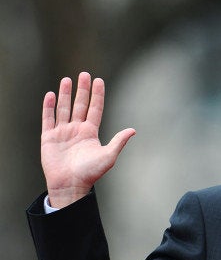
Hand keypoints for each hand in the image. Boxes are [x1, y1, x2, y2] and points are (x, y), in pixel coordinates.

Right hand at [41, 72, 135, 207]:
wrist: (70, 185)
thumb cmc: (90, 173)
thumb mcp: (108, 156)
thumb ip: (119, 141)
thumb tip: (133, 130)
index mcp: (91, 132)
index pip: (95, 108)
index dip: (97, 95)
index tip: (98, 80)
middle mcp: (77, 129)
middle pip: (80, 105)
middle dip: (82, 90)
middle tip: (83, 74)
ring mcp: (62, 132)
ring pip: (64, 108)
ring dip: (65, 94)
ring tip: (67, 80)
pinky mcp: (49, 137)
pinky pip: (48, 119)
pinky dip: (49, 107)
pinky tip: (51, 95)